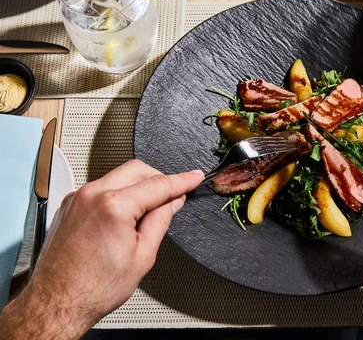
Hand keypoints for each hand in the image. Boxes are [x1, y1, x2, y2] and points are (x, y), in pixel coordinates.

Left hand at [0, 160, 203, 339]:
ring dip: (137, 187)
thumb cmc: (94, 287)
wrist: (57, 302)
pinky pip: (101, 188)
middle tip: (172, 196)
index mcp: (114, 206)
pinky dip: (119, 194)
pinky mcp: (69, 205)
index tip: (194, 177)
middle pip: (137, 170)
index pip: (158, 185)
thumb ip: (161, 220)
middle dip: (158, 179)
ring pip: (118, 176)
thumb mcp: (143, 255)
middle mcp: (92, 195)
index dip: (182, 181)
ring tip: (145, 215)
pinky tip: (125, 215)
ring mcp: (77, 198)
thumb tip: (172, 201)